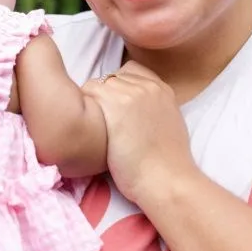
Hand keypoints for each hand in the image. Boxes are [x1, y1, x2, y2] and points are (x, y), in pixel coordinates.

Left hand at [83, 61, 195, 204]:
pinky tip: (89, 129)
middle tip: (102, 122)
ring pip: (95, 85)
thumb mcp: (168, 122)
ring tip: (95, 128)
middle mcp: (146, 85)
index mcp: (162, 88)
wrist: (165, 179)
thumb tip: (130, 108)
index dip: (117, 88)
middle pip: (109, 78)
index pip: (128, 71)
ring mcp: (131, 92)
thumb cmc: (165, 163)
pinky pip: (87, 94)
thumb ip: (151, 106)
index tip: (115, 108)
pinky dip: (84, 110)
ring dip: (91, 105)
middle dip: (102, 97)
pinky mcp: (114, 102)